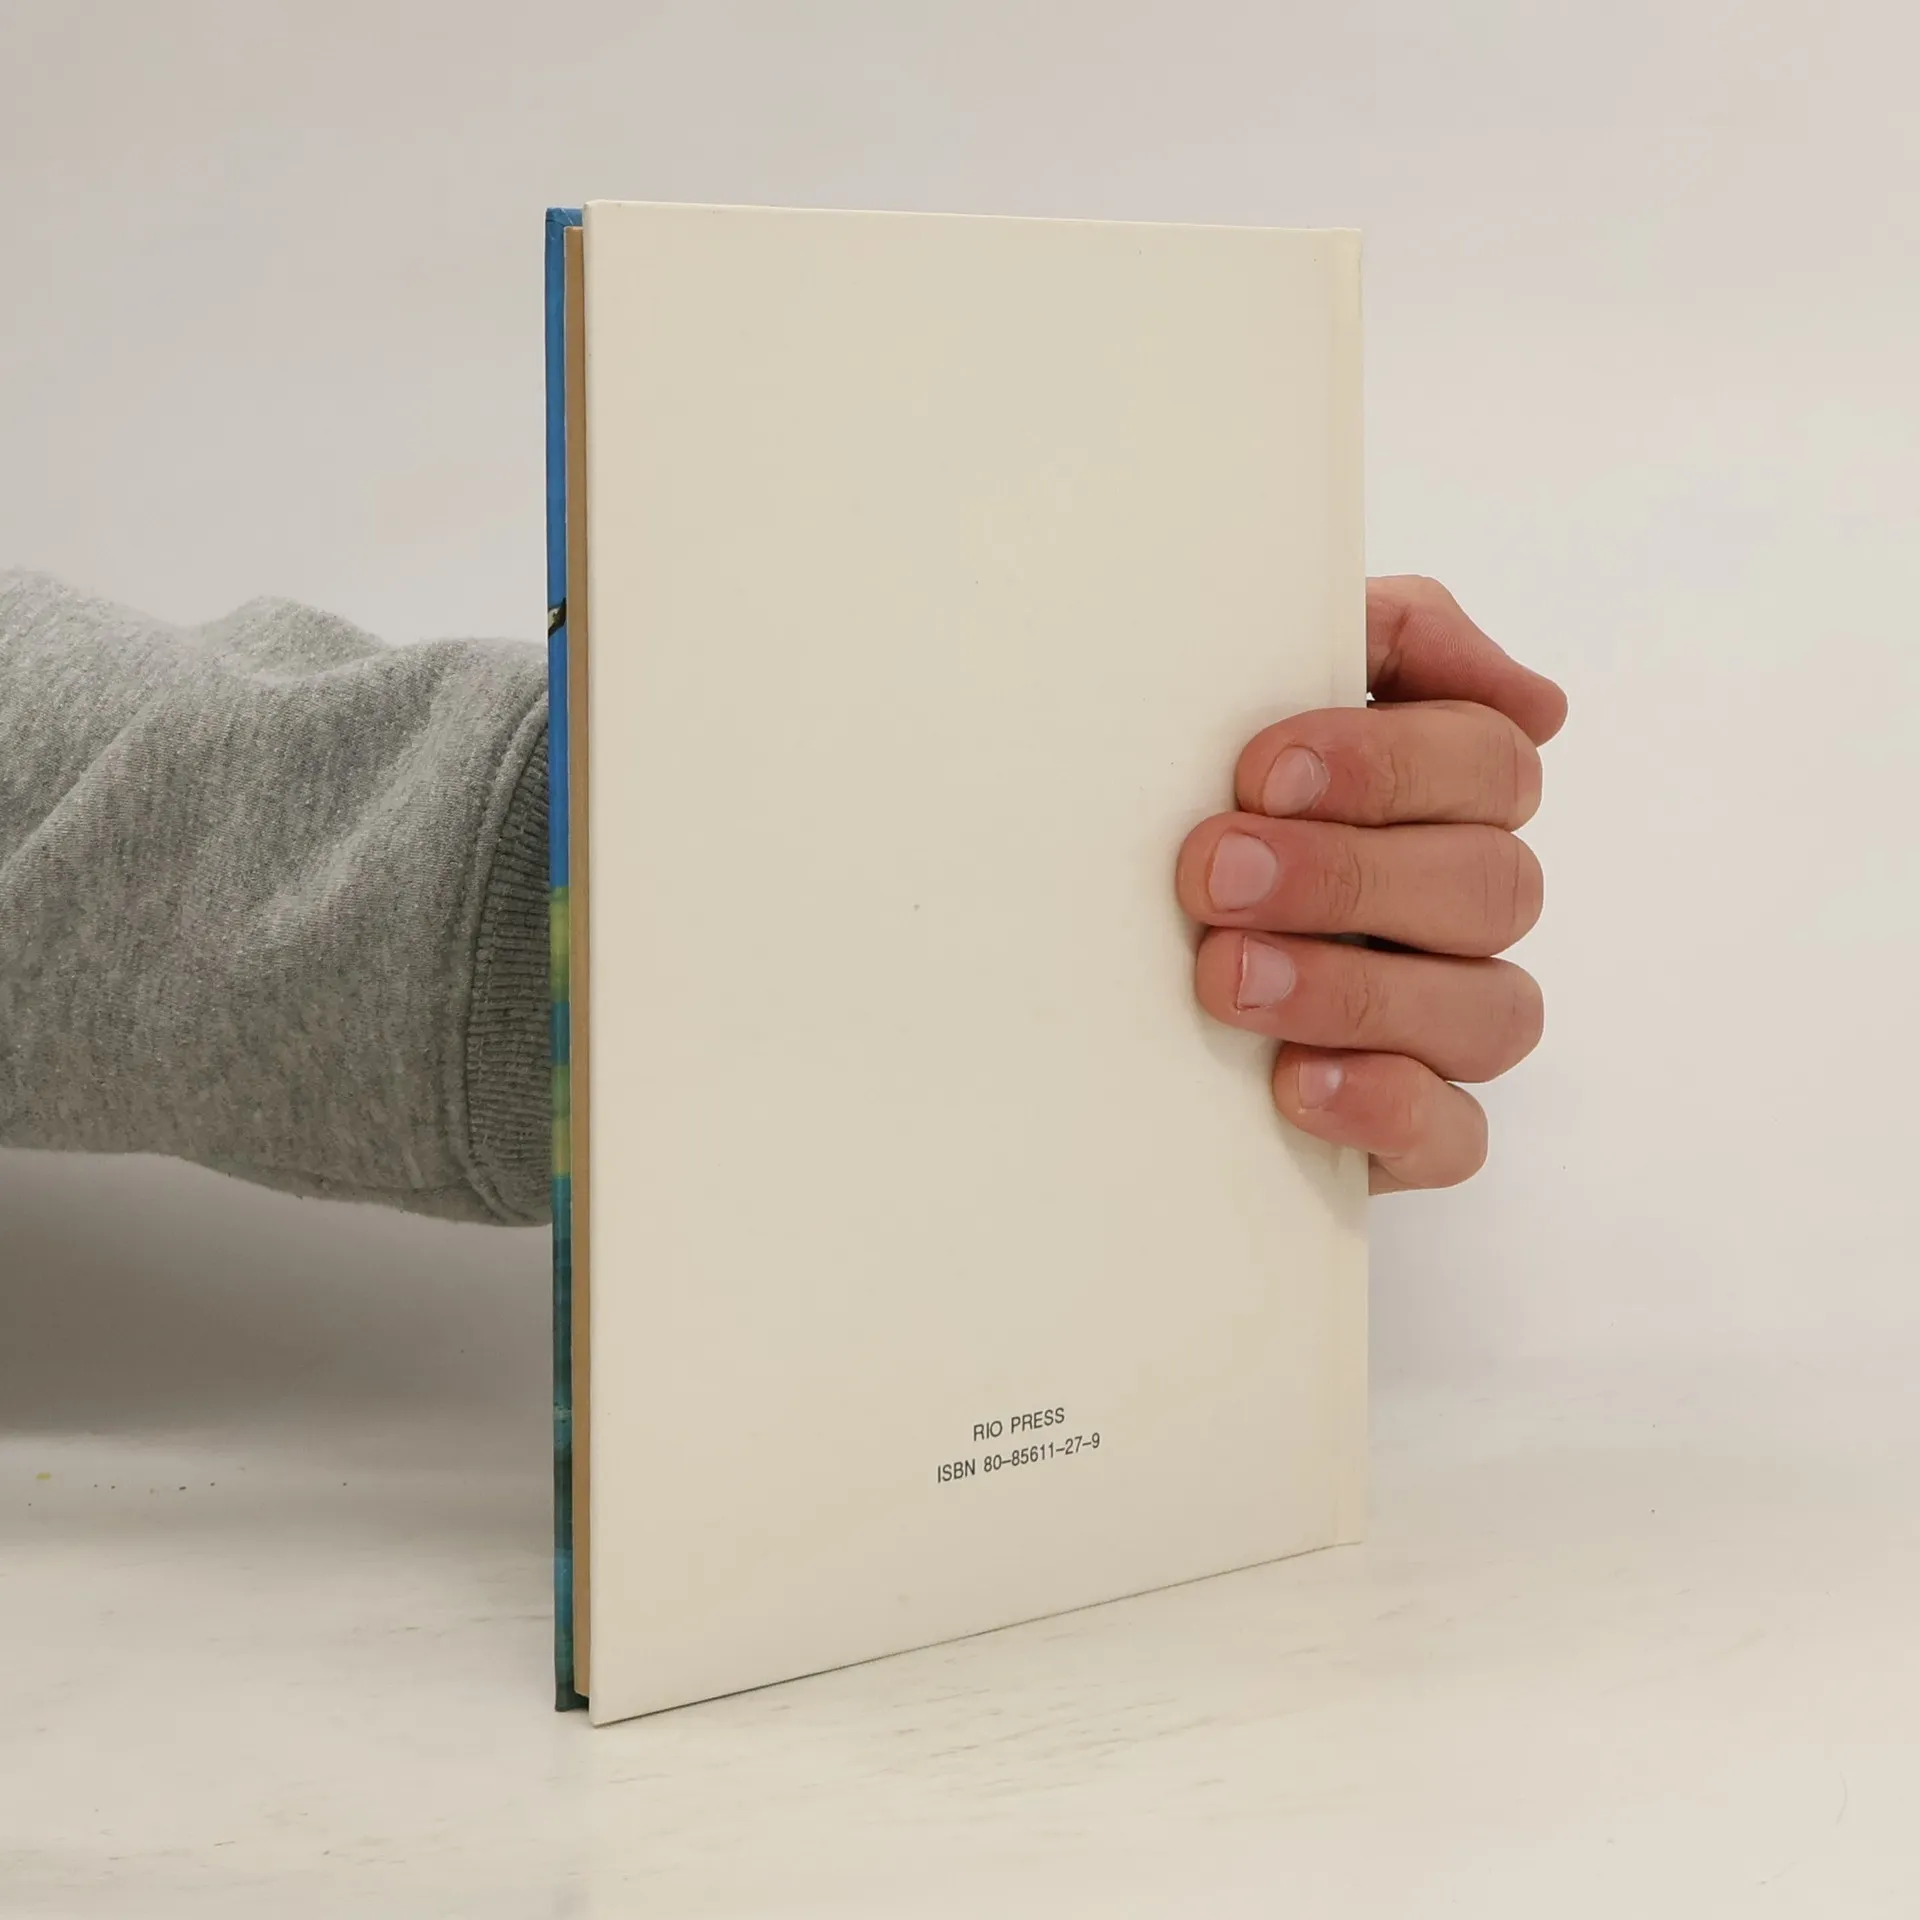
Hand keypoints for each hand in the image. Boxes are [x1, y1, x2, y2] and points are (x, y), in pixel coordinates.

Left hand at [1176, 577, 1567, 1192]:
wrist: (1088, 972)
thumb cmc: (1181, 807)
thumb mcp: (1240, 699)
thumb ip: (1376, 640)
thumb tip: (1533, 697)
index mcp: (1439, 795)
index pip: (1488, 761)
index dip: (1388, 764)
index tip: (1262, 773)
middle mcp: (1459, 907)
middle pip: (1494, 883)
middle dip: (1349, 875)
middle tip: (1214, 874)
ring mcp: (1445, 1024)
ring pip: (1492, 1011)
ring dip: (1357, 989)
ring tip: (1226, 979)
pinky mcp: (1411, 1130)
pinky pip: (1457, 1136)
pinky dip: (1387, 1107)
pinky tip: (1295, 1084)